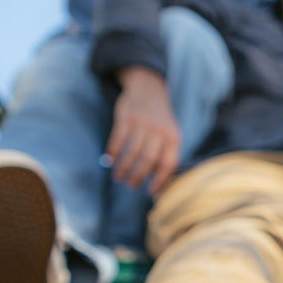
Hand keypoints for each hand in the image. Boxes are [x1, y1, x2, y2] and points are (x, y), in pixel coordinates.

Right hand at [106, 67, 181, 193]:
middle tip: (130, 186)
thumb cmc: (160, 120)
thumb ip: (166, 155)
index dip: (160, 180)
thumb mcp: (170, 134)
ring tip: (118, 177)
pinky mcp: (126, 117)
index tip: (150, 192)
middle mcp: (160, 131)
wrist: (148, 89)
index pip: (168, 163)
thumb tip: (160, 186)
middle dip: (137, 177)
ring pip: (132, 152)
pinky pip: (118, 140)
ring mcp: (143, 123)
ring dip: (123, 168)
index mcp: (173, 137)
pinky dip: (113, 153)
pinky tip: (109, 161)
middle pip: (148, 160)